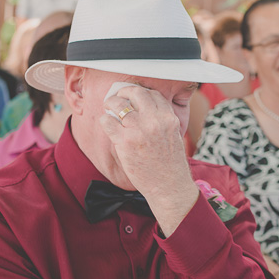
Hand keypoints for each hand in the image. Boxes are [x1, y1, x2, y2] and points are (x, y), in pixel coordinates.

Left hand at [99, 85, 197, 232]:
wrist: (169, 186)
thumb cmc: (171, 164)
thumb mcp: (174, 136)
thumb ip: (162, 121)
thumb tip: (143, 110)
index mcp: (168, 118)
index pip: (152, 94)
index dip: (140, 93)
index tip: (133, 97)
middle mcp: (154, 120)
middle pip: (135, 93)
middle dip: (124, 92)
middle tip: (118, 98)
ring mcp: (139, 130)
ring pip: (118, 105)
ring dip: (110, 104)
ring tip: (108, 108)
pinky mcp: (125, 141)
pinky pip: (107, 122)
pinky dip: (104, 120)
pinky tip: (107, 125)